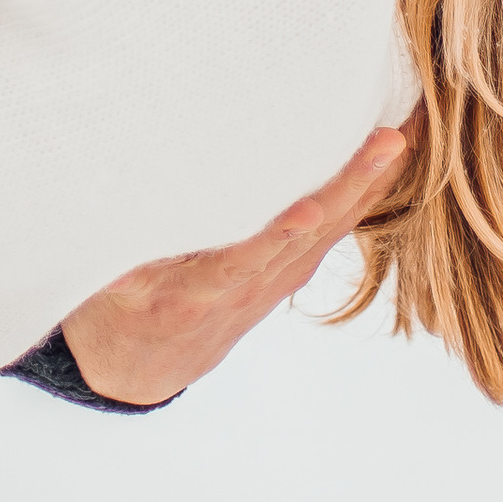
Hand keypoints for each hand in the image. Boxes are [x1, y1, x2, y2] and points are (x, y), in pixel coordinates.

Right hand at [57, 123, 415, 406]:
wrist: (138, 368)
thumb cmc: (110, 313)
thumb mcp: (96, 287)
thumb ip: (107, 254)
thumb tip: (100, 197)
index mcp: (191, 296)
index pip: (239, 262)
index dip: (272, 237)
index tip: (304, 210)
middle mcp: (243, 291)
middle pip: (304, 239)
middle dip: (348, 190)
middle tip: (389, 143)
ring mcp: (271, 284)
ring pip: (327, 233)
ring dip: (367, 187)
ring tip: (406, 134)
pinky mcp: (283, 273)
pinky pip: (328, 233)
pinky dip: (360, 197)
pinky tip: (388, 161)